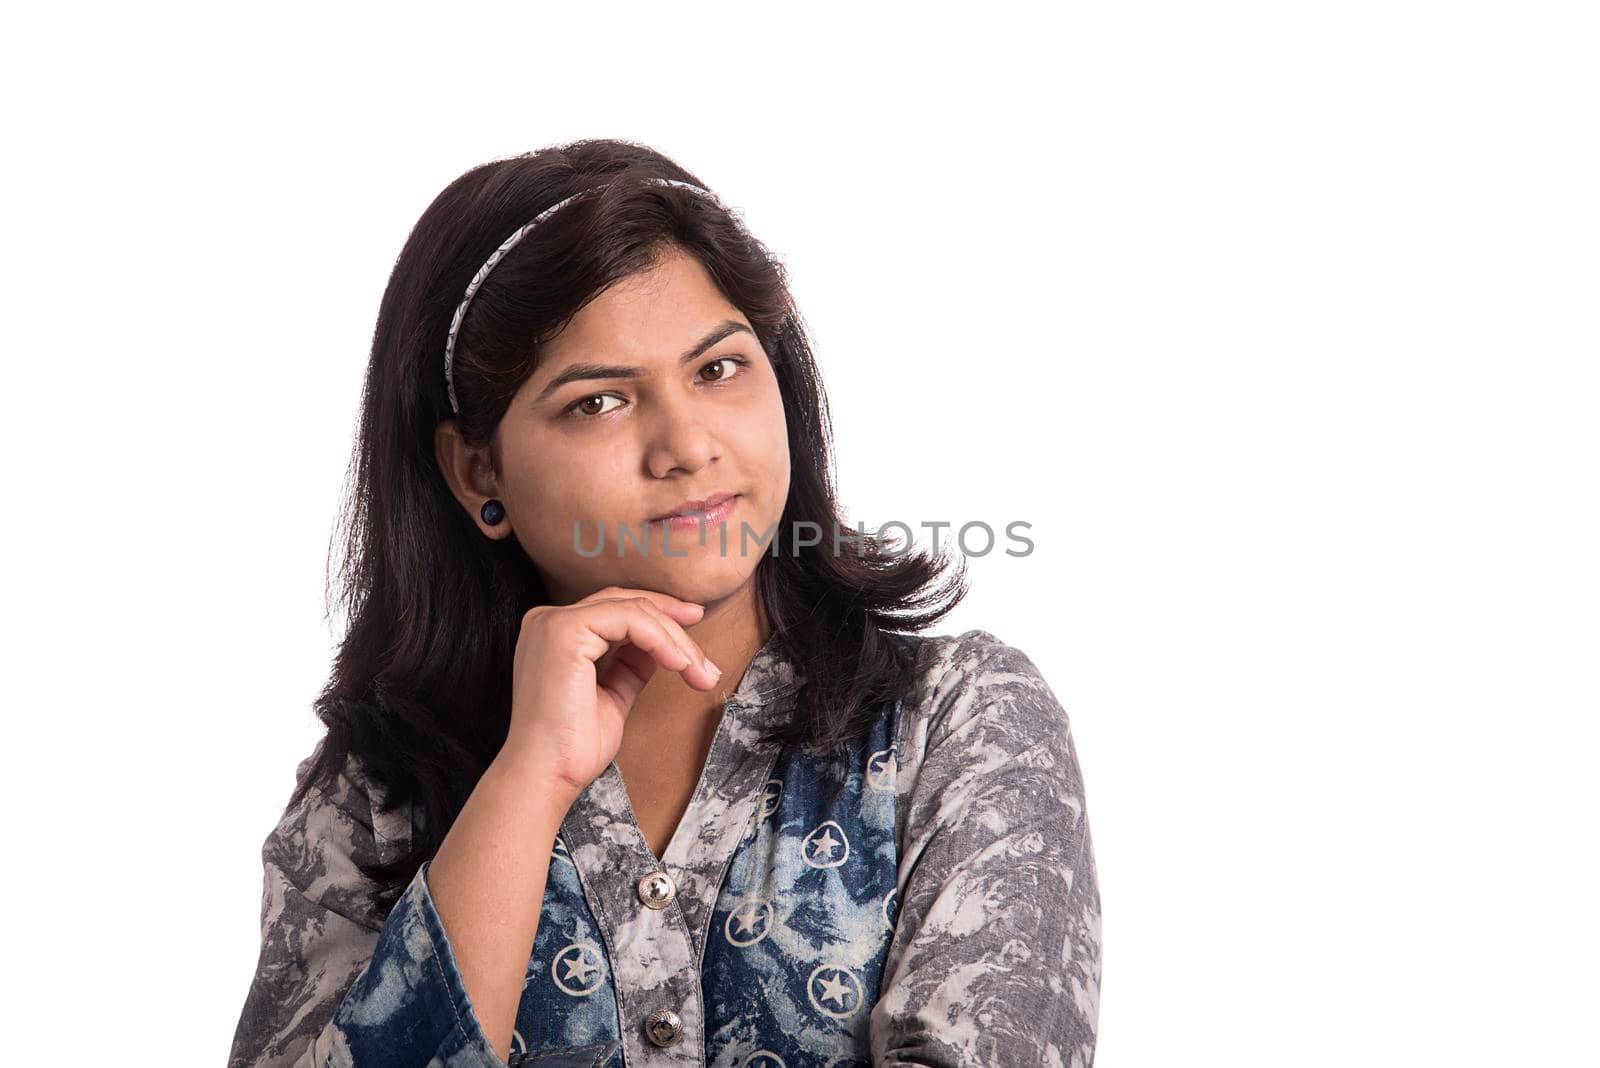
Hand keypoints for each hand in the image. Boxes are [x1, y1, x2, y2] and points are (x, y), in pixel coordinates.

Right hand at [500, 586, 720, 797]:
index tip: (694, 630)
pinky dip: (661, 640)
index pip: (615, 608)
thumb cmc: (573, 747)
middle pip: (626, 603)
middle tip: (705, 655)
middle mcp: (548, 620)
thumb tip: (662, 647)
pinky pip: (629, 620)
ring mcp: (554, 622)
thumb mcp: (612, 696)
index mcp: (554, 633)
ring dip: (675, 640)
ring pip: (633, 610)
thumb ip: (631, 665)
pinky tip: (679, 665)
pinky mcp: (564, 631)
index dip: (659, 615)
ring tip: (698, 672)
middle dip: (673, 622)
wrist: (546, 775)